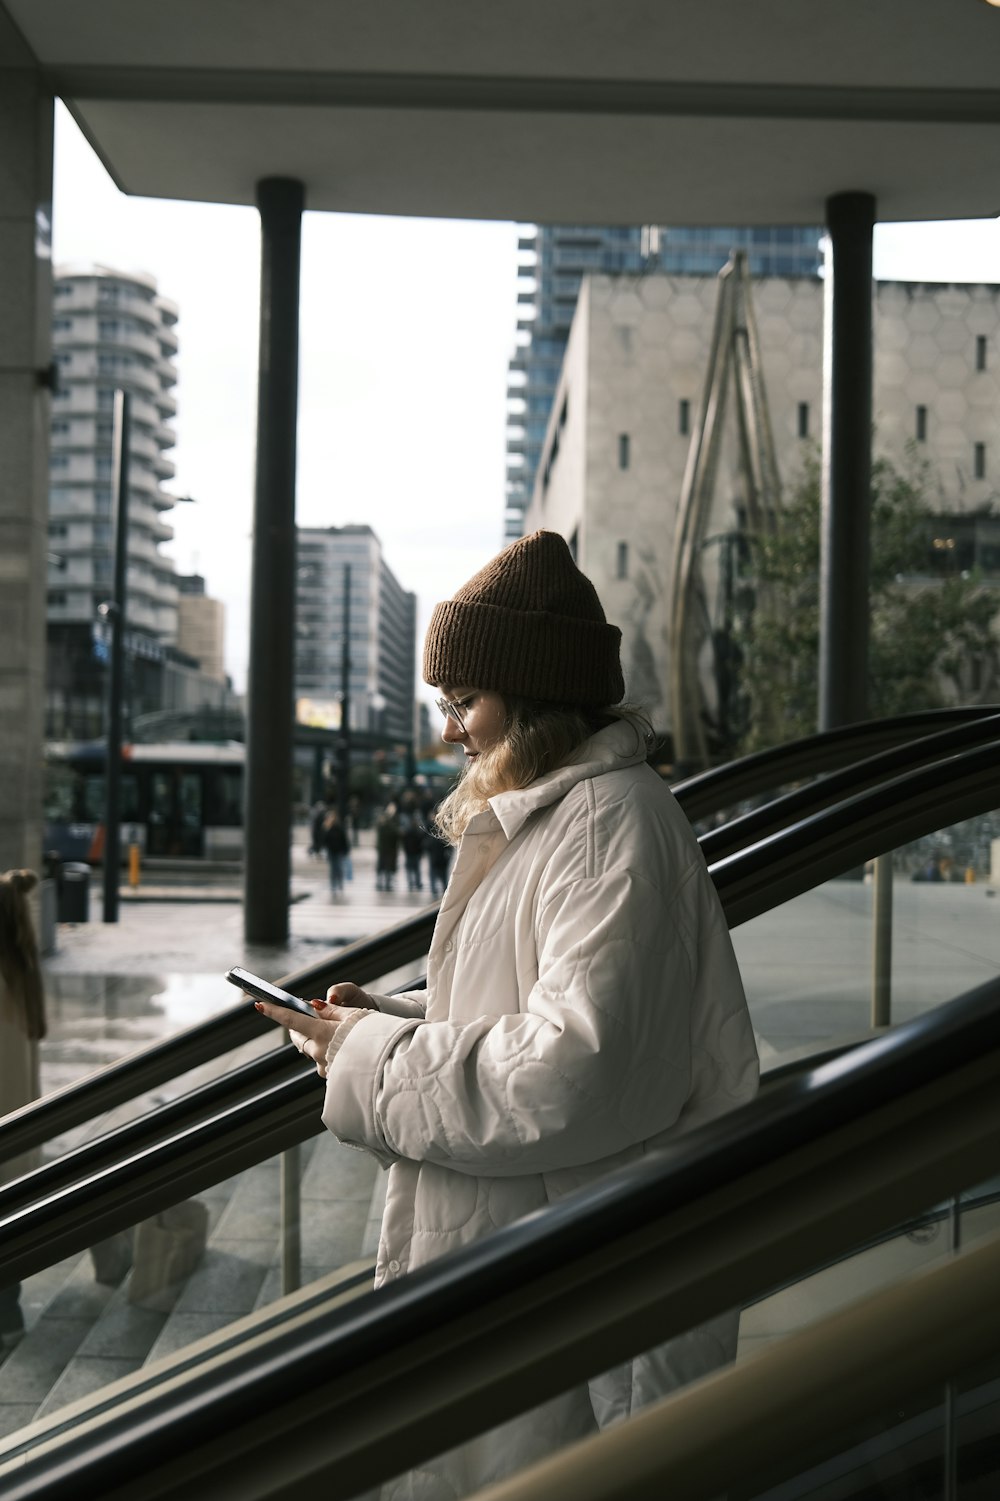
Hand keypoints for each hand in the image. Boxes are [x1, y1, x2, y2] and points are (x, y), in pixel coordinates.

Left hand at [252, 981, 374, 1076]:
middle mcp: (319, 1052)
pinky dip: (327, 1052)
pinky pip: (323, 1061)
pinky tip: (342, 1048)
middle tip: (304, 1017)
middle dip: (297, 1027)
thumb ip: (331, 1011)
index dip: (274, 1012)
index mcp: (323, 1033)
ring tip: (334, 1033)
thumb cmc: (375, 1035)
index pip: (292, 1020)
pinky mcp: (332, 1077)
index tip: (259, 1005)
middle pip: (299, 1037)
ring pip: (312, 1050)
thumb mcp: (354, 1015)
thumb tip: (314, 1006)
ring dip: (316, 1040)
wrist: (390, 1064)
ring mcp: (324, 1067)